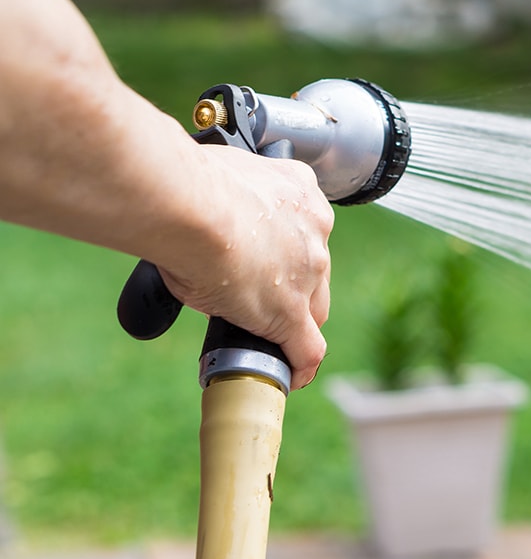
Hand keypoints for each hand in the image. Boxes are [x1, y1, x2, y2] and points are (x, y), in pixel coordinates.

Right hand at [156, 146, 334, 389]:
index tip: (264, 258)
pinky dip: (299, 364)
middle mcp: (314, 228)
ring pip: (312, 308)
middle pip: (313, 271)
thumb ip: (227, 208)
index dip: (285, 250)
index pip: (303, 229)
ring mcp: (308, 272)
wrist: (190, 205)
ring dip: (292, 324)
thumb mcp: (221, 182)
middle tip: (258, 299)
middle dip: (292, 286)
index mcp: (299, 190)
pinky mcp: (290, 311)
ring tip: (269, 340)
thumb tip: (203, 233)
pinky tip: (290, 376)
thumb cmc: (188, 186)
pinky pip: (307, 347)